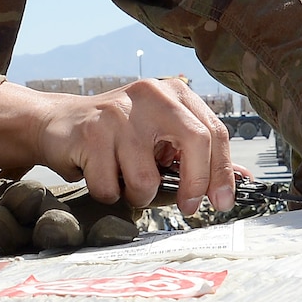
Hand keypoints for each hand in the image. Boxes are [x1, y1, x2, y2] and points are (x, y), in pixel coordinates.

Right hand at [0, 77, 232, 215]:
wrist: (57, 124)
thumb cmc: (118, 137)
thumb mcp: (161, 138)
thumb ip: (199, 155)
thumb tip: (245, 180)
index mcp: (175, 93)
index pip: (214, 131)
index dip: (223, 171)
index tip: (222, 202)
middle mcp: (152, 94)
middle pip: (195, 141)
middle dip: (196, 184)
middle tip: (188, 208)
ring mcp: (119, 111)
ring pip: (147, 178)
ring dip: (138, 195)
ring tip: (125, 181)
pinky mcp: (90, 132)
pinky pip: (110, 186)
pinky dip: (107, 193)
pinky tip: (98, 174)